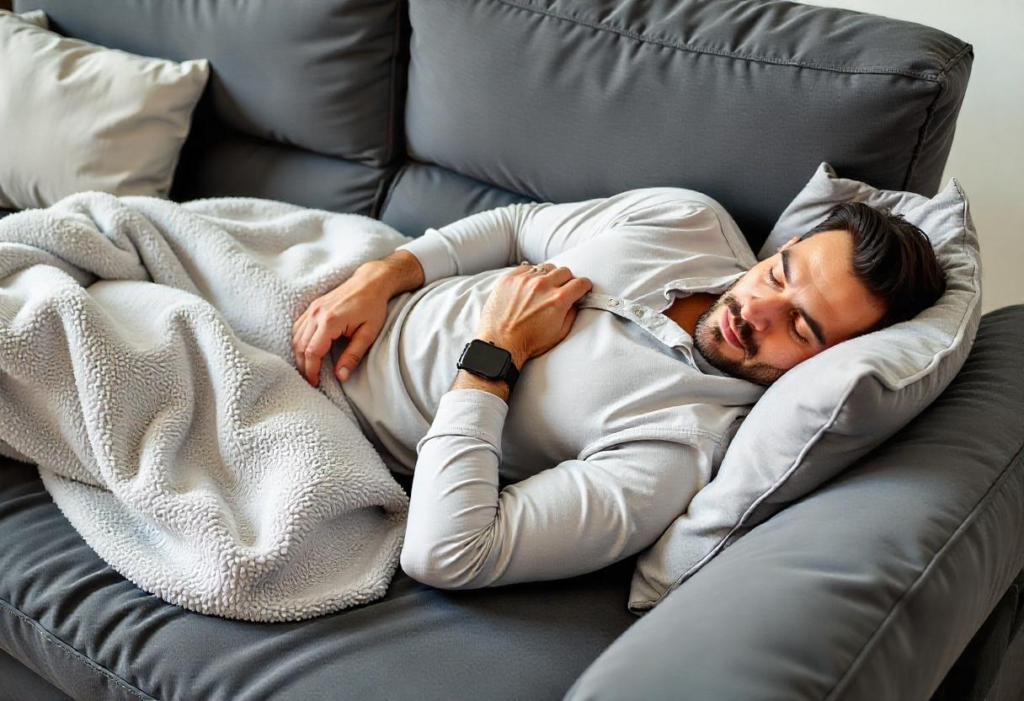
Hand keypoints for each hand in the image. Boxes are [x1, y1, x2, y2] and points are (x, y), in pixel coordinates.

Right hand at [291, 264, 390, 385]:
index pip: (313, 352)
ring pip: (296, 337)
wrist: (370, 282)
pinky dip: (299, 341)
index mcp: (330, 321)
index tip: (315, 383)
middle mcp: (316, 314)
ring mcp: (312, 309)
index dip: (312, 371)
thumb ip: (353, 356)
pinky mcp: (312, 306)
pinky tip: (306, 351)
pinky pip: (298, 327)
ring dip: (299, 355)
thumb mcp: (368, 334)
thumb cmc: (372, 307)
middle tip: (310, 380)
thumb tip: (341, 376)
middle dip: (303, 366)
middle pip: (300, 346)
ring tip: (308, 369)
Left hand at [477, 263, 591, 365]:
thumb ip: (571, 314)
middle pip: (564, 271)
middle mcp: (542, 286)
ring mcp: (524, 280)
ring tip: (542, 289)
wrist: (500, 343)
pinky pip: (526, 268)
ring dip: (548, 276)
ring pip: (545, 267)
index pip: (580, 283)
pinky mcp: (509, 279)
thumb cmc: (528, 342)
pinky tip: (527, 287)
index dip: (583, 286)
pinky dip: (530, 275)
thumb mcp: (559, 333)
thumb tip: (575, 302)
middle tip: (561, 290)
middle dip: (566, 281)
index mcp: (558, 300)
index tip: (580, 288)